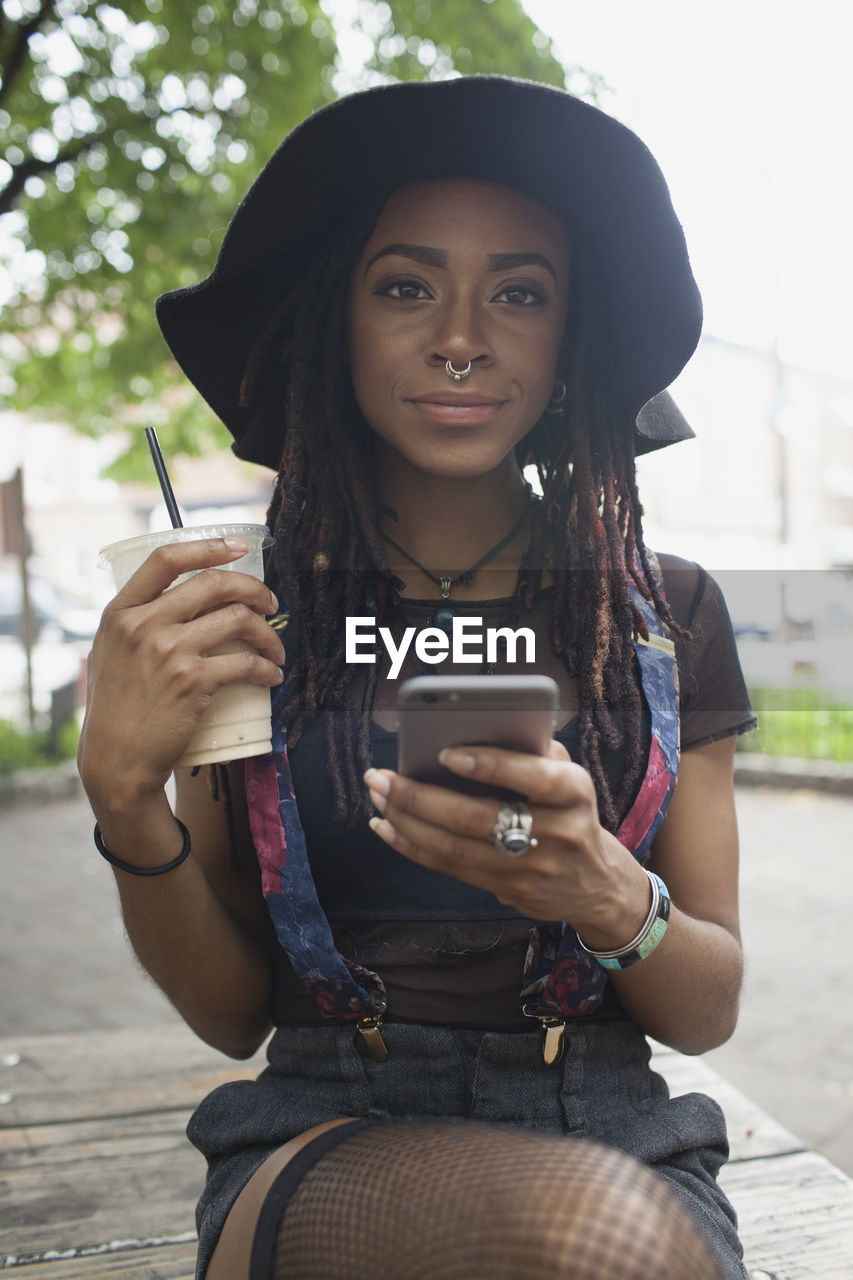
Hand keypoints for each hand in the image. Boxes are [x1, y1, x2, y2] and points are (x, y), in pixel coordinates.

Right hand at [78, 537, 284, 813]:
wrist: (116, 759)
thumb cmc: (116, 708)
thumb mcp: (110, 651)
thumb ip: (136, 622)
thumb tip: (180, 598)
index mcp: (121, 611)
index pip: (166, 558)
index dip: (208, 546)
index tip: (239, 547)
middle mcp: (143, 624)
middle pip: (214, 584)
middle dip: (254, 588)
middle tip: (271, 603)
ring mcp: (169, 651)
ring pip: (238, 619)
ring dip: (268, 633)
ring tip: (276, 648)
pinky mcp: (193, 682)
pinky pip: (245, 663)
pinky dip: (267, 668)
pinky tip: (272, 675)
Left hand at [364, 741, 649, 940]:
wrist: (595, 883)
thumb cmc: (570, 811)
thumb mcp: (570, 776)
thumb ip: (534, 751)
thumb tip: (474, 729)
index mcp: (573, 792)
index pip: (531, 776)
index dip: (489, 765)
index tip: (445, 753)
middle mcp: (555, 833)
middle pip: (476, 818)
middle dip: (420, 796)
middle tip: (382, 776)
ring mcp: (529, 868)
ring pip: (455, 848)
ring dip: (406, 821)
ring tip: (377, 794)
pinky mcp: (507, 891)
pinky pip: (449, 867)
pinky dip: (411, 846)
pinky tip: (386, 826)